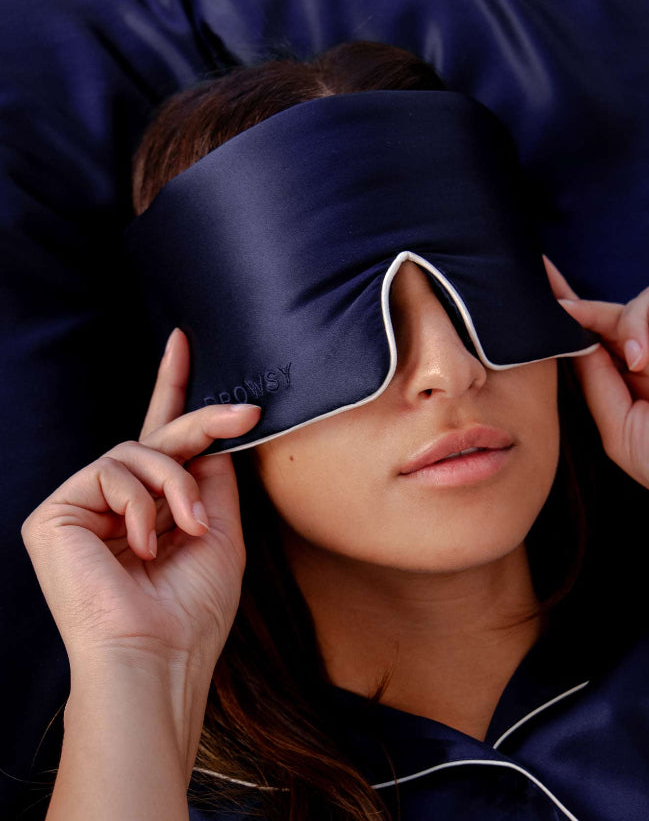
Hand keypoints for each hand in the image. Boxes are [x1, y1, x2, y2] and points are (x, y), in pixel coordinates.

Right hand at [21, 328, 261, 674]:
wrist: (158, 654)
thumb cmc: (193, 607)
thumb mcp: (220, 529)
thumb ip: (212, 477)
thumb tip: (212, 437)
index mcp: (155, 507)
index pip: (163, 440)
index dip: (172, 389)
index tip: (181, 341)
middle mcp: (117, 503)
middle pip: (157, 436)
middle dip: (203, 420)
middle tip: (246, 414)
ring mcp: (83, 507)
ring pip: (138, 451)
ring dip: (176, 485)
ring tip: (187, 529)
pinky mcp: (55, 514)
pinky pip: (110, 472)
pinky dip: (140, 504)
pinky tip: (140, 545)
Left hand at [543, 255, 648, 531]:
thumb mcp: (621, 427)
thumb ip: (596, 380)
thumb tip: (574, 338)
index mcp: (645, 387)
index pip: (604, 342)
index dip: (576, 319)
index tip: (546, 297)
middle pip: (622, 314)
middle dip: (595, 314)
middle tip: (576, 320)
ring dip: (632, 320)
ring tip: (638, 358)